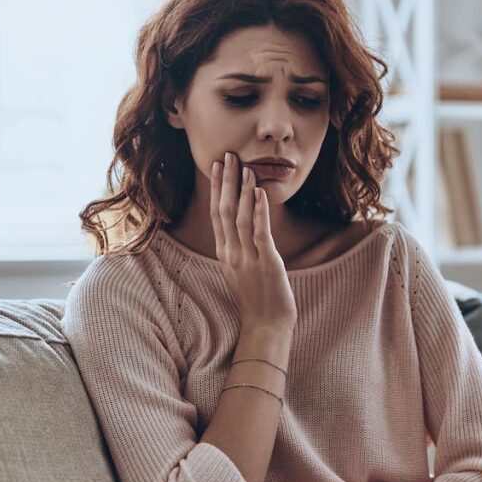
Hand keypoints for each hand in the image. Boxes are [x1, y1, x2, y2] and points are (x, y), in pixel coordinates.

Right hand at [211, 152, 296, 331]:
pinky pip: (259, 232)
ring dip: (243, 190)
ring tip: (245, 167)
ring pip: (241, 217)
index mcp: (225, 253)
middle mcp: (231, 253)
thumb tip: (243, 225)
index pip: (217, 213)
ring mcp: (247, 258)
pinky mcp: (265, 262)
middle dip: (226, 181)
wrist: (266, 324)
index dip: (217, 188)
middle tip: (227, 156)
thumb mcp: (242, 269)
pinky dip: (259, 211)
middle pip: (225, 210)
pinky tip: (260, 192)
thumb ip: (239, 247)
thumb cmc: (258, 298)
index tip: (216, 166)